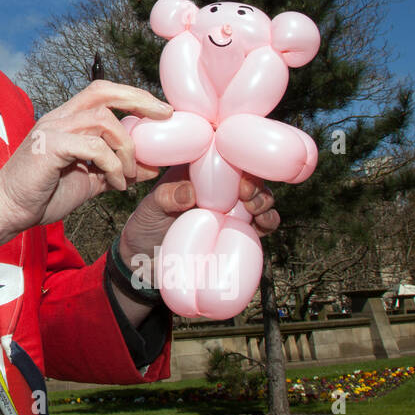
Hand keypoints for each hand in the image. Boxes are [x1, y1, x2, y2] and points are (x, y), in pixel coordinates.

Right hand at [0, 80, 172, 238]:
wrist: (8, 212)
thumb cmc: (43, 195)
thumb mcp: (90, 181)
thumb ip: (118, 170)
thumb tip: (153, 166)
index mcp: (66, 120)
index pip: (102, 93)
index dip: (133, 96)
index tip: (161, 112)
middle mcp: (58, 118)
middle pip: (102, 91)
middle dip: (137, 99)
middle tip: (165, 115)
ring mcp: (51, 129)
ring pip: (102, 120)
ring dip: (126, 148)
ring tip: (129, 174)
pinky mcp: (48, 147)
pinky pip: (92, 146)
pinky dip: (112, 165)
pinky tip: (116, 184)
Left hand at [119, 164, 279, 263]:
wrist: (146, 262)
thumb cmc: (146, 225)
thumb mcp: (150, 208)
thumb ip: (165, 197)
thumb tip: (189, 193)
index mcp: (197, 171)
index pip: (222, 153)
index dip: (236, 153)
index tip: (234, 166)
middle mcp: (218, 186)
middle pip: (247, 173)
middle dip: (255, 179)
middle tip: (247, 193)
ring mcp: (231, 208)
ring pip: (259, 196)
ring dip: (265, 199)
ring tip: (256, 208)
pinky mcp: (239, 232)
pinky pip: (262, 223)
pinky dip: (268, 221)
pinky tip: (264, 224)